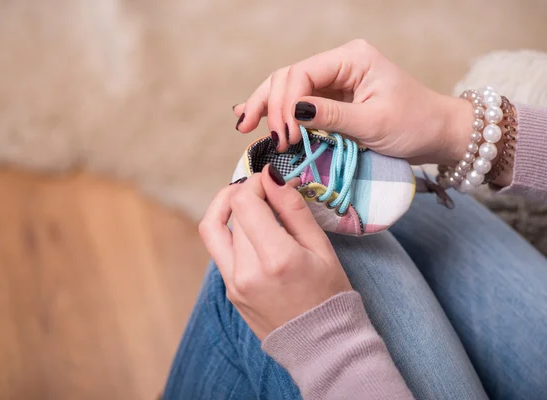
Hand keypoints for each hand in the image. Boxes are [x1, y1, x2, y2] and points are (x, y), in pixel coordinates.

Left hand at [199, 165, 351, 339]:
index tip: (269, 180)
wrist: (321, 346)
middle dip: (246, 192)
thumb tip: (271, 177)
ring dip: (228, 208)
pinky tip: (251, 230)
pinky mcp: (229, 291)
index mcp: (276, 259)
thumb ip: (293, 209)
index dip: (254, 183)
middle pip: (231, 213)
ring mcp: (233, 284)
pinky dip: (230, 232)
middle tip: (267, 190)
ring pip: (213, 229)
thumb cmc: (329, 295)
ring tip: (248, 201)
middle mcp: (247, 272)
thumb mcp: (321, 248)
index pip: (244, 202)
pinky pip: (219, 251)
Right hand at [234, 39, 471, 165]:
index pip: (302, 73)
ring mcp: (335, 80)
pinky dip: (278, 111)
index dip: (285, 104)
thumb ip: (332, 117)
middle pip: (289, 77)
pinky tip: (255, 115)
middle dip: (270, 104)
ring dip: (267, 106)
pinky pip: (298, 101)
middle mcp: (339, 63)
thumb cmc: (414, 124)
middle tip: (253, 132)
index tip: (285, 137)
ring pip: (288, 88)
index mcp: (351, 58)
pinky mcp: (333, 98)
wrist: (438, 133)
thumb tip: (293, 112)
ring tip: (243, 123)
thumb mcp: (373, 123)